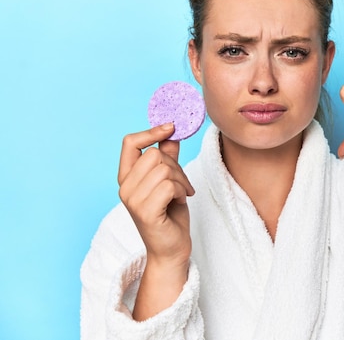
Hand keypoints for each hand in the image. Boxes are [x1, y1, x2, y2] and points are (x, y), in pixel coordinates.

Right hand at [117, 123, 193, 267]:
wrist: (172, 250)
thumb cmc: (170, 216)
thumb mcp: (170, 182)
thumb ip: (167, 158)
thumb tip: (171, 134)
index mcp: (127, 178)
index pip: (130, 143)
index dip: (151, 132)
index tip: (171, 128)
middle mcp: (125, 188)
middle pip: (154, 155)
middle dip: (175, 166)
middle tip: (182, 183)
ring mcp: (133, 200)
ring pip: (164, 169)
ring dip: (181, 180)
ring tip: (183, 194)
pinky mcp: (145, 212)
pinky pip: (169, 185)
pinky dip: (182, 190)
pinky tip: (181, 201)